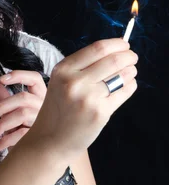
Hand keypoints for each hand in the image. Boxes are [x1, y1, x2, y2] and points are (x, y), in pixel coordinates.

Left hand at [0, 70, 46, 152]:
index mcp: (40, 96)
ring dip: (0, 126)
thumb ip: (6, 99)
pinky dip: (4, 141)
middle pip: (22, 98)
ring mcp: (44, 120)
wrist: (37, 154)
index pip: (35, 78)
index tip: (1, 79)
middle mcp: (45, 106)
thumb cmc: (25, 129)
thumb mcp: (14, 113)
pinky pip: (21, 134)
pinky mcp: (40, 136)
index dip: (19, 75)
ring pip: (21, 114)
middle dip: (0, 107)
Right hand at [25, 38, 137, 155]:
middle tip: (132, 58)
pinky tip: (126, 86)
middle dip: (128, 56)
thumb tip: (116, 51)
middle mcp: (74, 81)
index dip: (116, 44)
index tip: (124, 45)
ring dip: (130, 71)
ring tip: (129, 72)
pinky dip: (129, 86)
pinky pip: (123, 92)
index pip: (97, 48)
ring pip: (121, 75)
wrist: (51, 139)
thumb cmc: (59, 108)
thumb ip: (83, 66)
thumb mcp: (61, 81)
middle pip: (113, 60)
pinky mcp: (100, 113)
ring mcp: (88, 98)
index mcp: (63, 69)